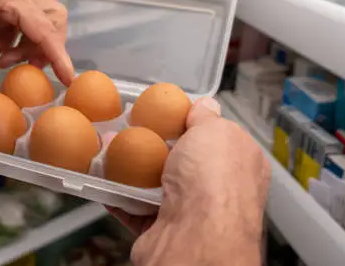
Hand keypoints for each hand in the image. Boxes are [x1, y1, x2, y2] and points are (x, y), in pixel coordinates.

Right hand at [110, 97, 269, 264]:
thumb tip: (204, 105)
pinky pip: (135, 208)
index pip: (217, 138)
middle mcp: (218, 190)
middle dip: (153, 144)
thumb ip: (206, 117)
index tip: (166, 113)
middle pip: (181, 160)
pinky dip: (118, 195)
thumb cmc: (213, 182)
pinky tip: (104, 178)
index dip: (192, 124)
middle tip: (129, 128)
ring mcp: (191, 213)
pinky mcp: (162, 230)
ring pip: (155, 184)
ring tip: (108, 148)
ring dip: (130, 168)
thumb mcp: (215, 130)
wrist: (194, 239)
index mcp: (240, 164)